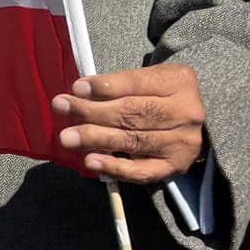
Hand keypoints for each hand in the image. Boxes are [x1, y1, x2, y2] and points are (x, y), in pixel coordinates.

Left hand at [52, 63, 205, 183]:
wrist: (189, 121)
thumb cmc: (157, 94)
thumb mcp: (146, 78)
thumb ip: (118, 84)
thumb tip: (79, 92)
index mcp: (178, 81)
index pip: (135, 83)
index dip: (104, 87)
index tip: (76, 88)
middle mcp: (186, 112)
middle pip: (132, 113)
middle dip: (92, 111)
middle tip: (60, 108)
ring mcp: (183, 142)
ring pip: (134, 141)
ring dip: (96, 138)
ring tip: (68, 137)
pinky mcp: (175, 166)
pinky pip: (142, 171)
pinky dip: (114, 167)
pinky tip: (91, 161)